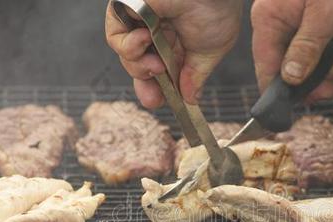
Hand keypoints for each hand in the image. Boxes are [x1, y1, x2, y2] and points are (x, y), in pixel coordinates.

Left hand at [105, 0, 242, 108]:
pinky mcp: (125, 8)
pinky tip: (146, 39)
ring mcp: (140, 20)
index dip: (157, 88)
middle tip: (155, 96)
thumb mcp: (210, 52)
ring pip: (127, 56)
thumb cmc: (217, 8)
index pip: (159, 69)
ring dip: (139, 67)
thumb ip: (196, 75)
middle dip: (146, 84)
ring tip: (158, 64)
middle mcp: (157, 30)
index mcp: (177, 39)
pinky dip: (129, 46)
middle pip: (140, 66)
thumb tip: (190, 98)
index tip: (159, 101)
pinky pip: (115, 37)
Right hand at [251, 0, 332, 102]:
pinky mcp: (312, 24)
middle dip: (315, 79)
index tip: (297, 108)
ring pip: (307, 63)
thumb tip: (289, 80)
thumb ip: (305, 50)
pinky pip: (320, 51)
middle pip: (288, 70)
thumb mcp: (324, 18)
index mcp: (268, 20)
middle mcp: (277, 24)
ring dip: (332, 65)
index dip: (280, 93)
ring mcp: (295, 24)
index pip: (265, 68)